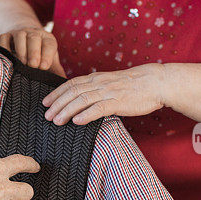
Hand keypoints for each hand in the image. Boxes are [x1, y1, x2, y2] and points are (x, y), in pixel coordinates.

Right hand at [0, 27, 65, 76]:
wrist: (25, 41)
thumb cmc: (40, 56)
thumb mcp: (50, 62)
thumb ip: (56, 72)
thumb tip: (65, 84)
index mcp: (47, 39)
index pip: (49, 44)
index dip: (47, 55)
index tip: (44, 67)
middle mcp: (33, 33)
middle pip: (34, 38)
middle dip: (34, 52)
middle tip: (33, 65)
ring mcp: (18, 33)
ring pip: (20, 36)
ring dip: (21, 49)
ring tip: (22, 63)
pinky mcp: (6, 35)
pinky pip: (4, 38)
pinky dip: (4, 47)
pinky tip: (7, 59)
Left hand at [43, 64, 165, 125]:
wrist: (155, 82)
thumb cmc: (134, 85)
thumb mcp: (111, 83)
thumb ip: (97, 89)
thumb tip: (82, 100)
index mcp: (97, 78)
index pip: (71, 84)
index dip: (57, 93)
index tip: (45, 102)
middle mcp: (99, 83)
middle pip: (73, 92)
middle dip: (57, 104)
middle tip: (46, 116)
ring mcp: (108, 92)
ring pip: (82, 100)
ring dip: (67, 110)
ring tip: (56, 121)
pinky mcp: (118, 102)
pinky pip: (99, 108)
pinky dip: (86, 114)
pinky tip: (77, 121)